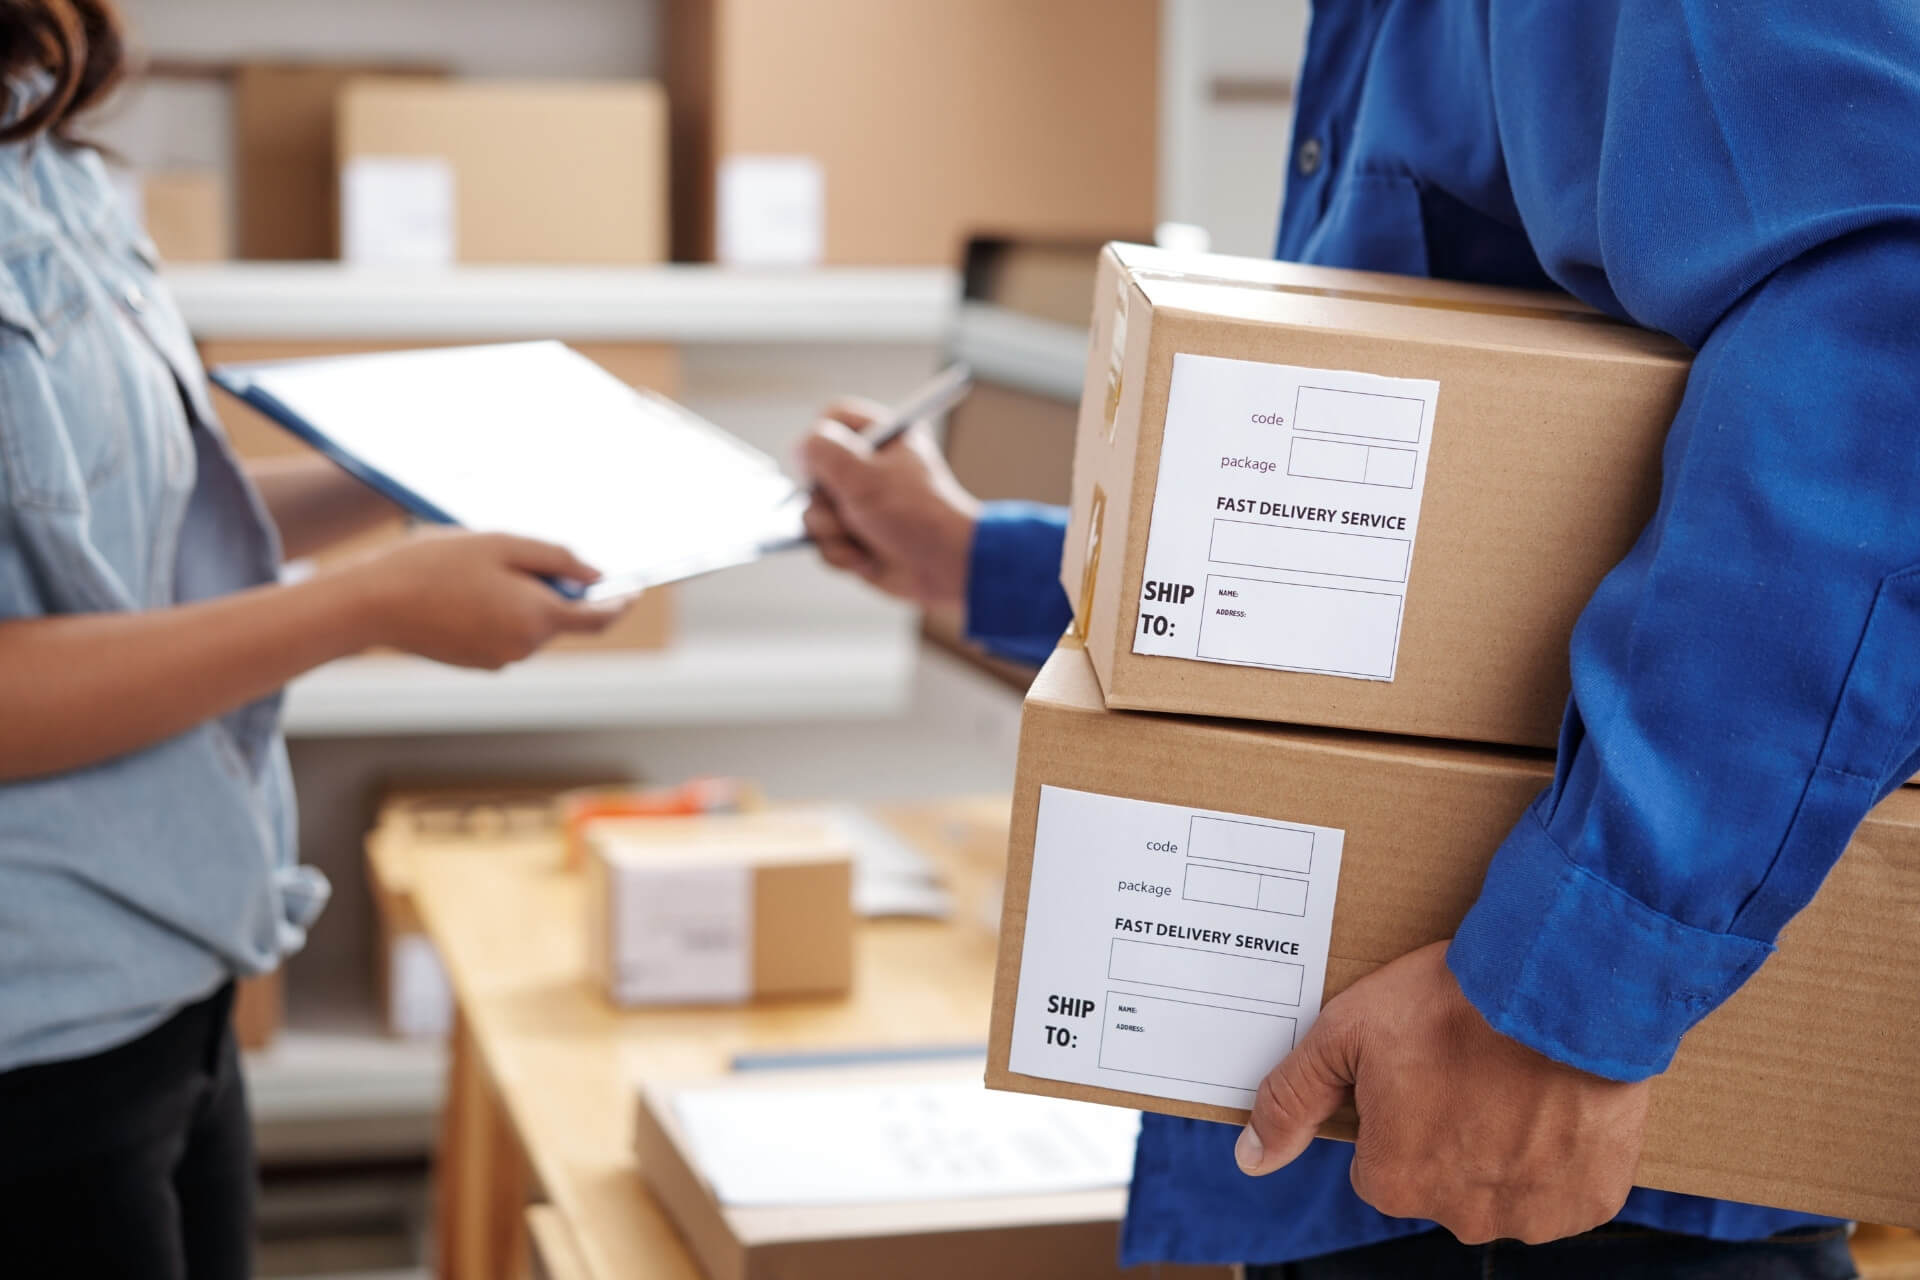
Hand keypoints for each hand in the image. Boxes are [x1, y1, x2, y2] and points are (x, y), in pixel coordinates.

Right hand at [343, 530, 622, 669]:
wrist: (369, 604)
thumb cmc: (434, 565)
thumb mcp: (501, 545)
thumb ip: (556, 559)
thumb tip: (598, 575)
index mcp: (537, 619)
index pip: (598, 618)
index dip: (619, 602)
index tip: (634, 589)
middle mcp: (523, 649)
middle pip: (558, 616)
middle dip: (551, 587)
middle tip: (513, 554)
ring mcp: (497, 660)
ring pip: (528, 623)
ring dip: (519, 596)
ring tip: (474, 569)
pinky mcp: (474, 662)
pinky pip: (501, 631)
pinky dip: (496, 610)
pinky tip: (459, 589)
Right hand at [795, 398, 982, 609]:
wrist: (946, 569)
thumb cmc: (916, 515)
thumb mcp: (864, 474)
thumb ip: (823, 451)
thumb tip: (799, 448)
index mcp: (882, 437)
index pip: (833, 418)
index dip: (819, 440)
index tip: (822, 464)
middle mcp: (868, 468)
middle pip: (814, 471)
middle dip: (825, 499)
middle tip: (850, 508)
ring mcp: (860, 504)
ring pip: (814, 511)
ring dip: (832, 531)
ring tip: (862, 537)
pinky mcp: (855, 536)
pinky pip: (823, 542)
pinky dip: (840, 554)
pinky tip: (866, 557)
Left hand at [1237, 941, 1649, 1244]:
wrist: (1561, 986)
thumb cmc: (1450, 1003)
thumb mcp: (1347, 1033)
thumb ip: (1293, 1099)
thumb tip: (1250, 1159)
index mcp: (1393, 1181)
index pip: (1380, 1161)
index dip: (1400, 1108)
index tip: (1425, 1065)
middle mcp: (1459, 1215)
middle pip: (1441, 1178)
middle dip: (1453, 1131)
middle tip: (1472, 1066)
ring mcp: (1531, 1213)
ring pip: (1504, 1186)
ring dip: (1510, 1145)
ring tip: (1520, 1078)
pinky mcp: (1590, 1200)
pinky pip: (1566, 1189)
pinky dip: (1564, 1154)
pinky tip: (1558, 1101)